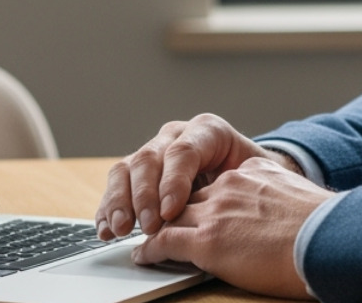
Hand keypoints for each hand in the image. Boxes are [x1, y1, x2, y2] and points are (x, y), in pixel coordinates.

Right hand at [96, 113, 292, 238]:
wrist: (249, 179)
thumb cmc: (254, 179)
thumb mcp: (256, 175)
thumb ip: (241, 184)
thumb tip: (232, 207)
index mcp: (207, 131)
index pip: (184, 150)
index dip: (174, 181)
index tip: (169, 212)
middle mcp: (175, 137)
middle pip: (149, 158)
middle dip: (144, 195)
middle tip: (149, 226)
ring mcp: (154, 153)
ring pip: (126, 169)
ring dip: (120, 202)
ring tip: (120, 230)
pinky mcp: (138, 174)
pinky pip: (117, 186)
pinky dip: (108, 209)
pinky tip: (105, 230)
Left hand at [130, 156, 329, 298]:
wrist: (328, 238)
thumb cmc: (325, 227)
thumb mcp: (297, 196)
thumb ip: (279, 198)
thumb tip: (284, 216)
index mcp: (251, 173)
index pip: (215, 185)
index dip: (202, 200)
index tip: (195, 210)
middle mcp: (229, 186)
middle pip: (188, 196)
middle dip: (171, 209)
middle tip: (155, 219)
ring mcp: (216, 213)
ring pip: (172, 215)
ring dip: (154, 226)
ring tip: (143, 236)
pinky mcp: (208, 241)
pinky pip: (166, 241)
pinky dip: (150, 248)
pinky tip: (143, 254)